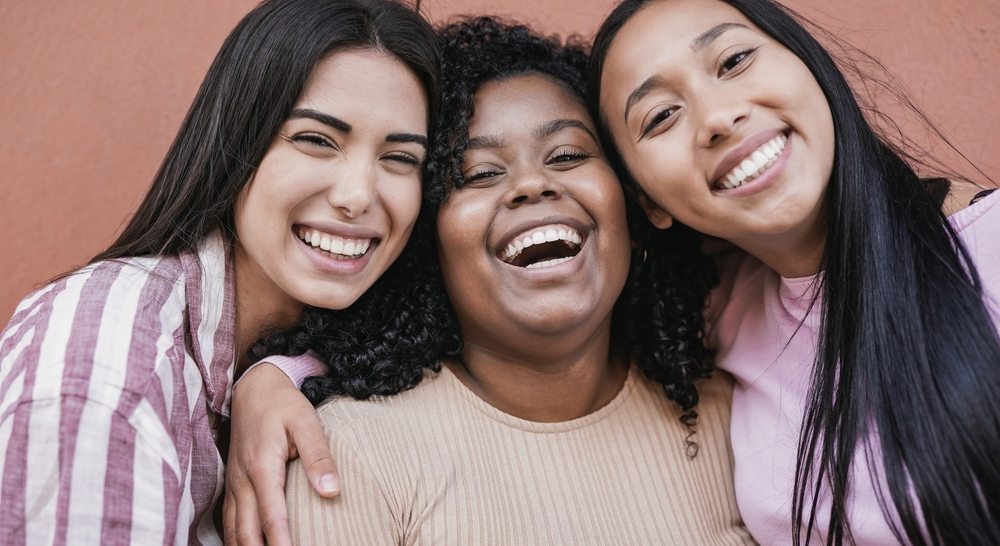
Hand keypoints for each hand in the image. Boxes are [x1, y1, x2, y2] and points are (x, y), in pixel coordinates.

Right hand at [223, 363, 338, 545]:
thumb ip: (318, 457)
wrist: (254, 388)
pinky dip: (236, 538)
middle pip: (246, 530)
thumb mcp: (306, 422)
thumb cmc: (283, 404)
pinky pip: (228, 519)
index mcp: (262, 467)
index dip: (281, 542)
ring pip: (232, 529)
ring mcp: (233, 482)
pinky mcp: (232, 482)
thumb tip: (332, 491)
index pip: (271, 516)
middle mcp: (242, 480)